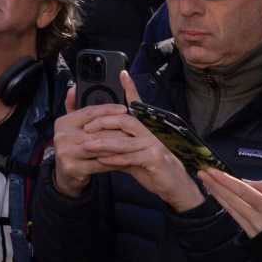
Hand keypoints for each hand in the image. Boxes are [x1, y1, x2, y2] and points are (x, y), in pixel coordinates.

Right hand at [51, 85, 129, 196]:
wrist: (65, 176)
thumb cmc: (73, 148)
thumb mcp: (71, 126)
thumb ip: (73, 106)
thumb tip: (74, 87)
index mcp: (63, 123)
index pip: (89, 112)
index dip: (108, 110)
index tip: (125, 109)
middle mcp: (63, 136)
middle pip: (98, 130)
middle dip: (119, 130)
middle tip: (136, 128)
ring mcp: (67, 153)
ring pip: (101, 147)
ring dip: (120, 146)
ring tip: (135, 143)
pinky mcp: (75, 168)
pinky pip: (101, 163)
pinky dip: (115, 161)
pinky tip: (126, 159)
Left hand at [75, 72, 204, 211]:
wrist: (175, 187)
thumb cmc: (153, 169)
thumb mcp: (133, 155)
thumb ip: (118, 147)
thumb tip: (98, 141)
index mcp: (147, 128)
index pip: (138, 104)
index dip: (131, 88)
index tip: (122, 74)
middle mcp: (151, 132)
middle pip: (125, 120)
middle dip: (103, 123)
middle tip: (86, 128)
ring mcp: (154, 145)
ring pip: (124, 140)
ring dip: (104, 143)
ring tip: (87, 145)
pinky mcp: (156, 159)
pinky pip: (131, 157)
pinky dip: (115, 159)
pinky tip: (103, 160)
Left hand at [198, 168, 261, 236]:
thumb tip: (244, 182)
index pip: (243, 191)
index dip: (226, 180)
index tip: (212, 171)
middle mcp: (259, 220)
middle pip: (232, 200)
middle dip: (216, 185)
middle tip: (202, 173)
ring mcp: (253, 231)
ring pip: (231, 210)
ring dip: (217, 195)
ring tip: (207, 182)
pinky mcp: (250, 239)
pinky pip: (236, 218)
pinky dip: (226, 206)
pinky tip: (218, 198)